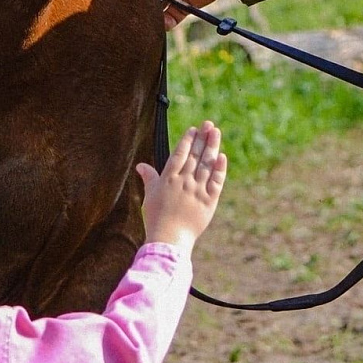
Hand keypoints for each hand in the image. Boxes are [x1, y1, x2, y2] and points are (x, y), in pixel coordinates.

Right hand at [135, 121, 226, 250]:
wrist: (169, 239)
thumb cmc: (156, 218)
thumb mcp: (150, 195)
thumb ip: (149, 177)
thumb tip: (140, 165)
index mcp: (169, 178)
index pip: (180, 154)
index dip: (188, 140)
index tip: (194, 129)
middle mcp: (184, 181)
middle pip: (195, 155)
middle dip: (202, 138)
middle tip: (209, 124)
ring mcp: (197, 190)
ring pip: (207, 164)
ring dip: (212, 147)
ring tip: (216, 133)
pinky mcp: (209, 201)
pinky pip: (216, 182)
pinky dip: (219, 169)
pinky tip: (222, 157)